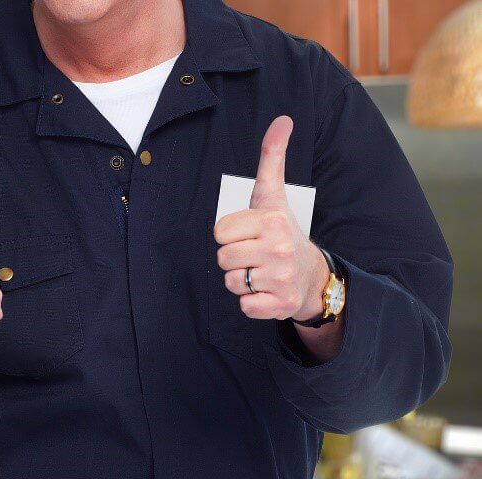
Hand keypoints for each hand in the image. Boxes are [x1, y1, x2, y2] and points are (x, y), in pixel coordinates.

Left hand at [214, 115, 329, 320]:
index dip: (230, 234)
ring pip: (231, 282)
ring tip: (261, 272)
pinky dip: (251, 303)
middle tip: (255, 255)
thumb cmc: (283, 231)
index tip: (250, 233)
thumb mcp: (274, 194)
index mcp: (272, 221)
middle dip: (234, 258)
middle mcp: (280, 248)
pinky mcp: (281, 305)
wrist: (312, 276)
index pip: (219, 231)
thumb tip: (282, 119)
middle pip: (222, 258)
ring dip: (241, 281)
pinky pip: (244, 307)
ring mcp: (282, 278)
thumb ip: (272, 158)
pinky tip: (266, 292)